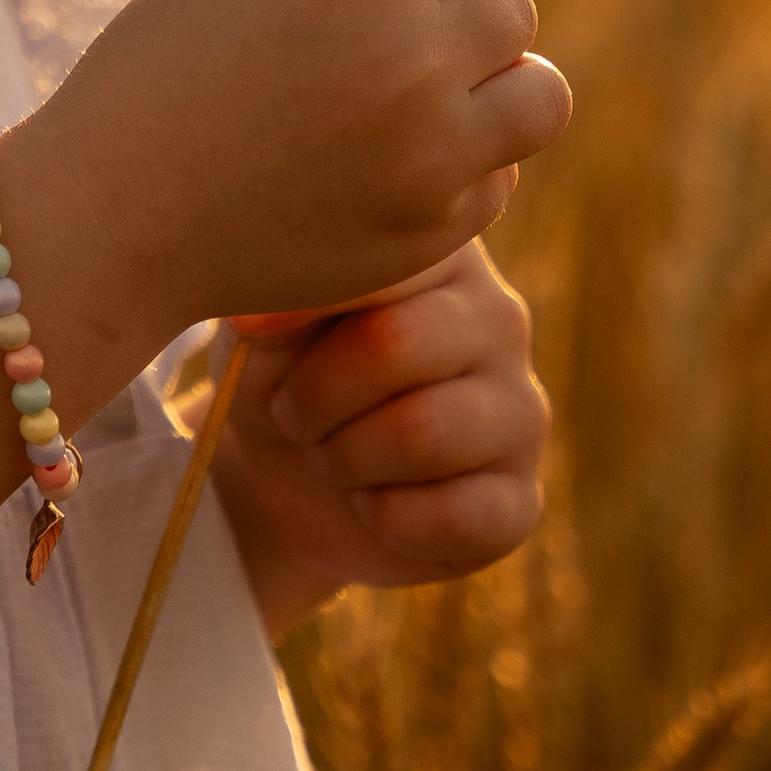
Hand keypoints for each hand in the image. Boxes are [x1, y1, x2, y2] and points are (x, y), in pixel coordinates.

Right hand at [1, 0, 571, 370]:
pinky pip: (498, 178)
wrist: (108, 220)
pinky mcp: (430, 235)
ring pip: (538, 97)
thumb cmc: (154, 73)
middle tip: (400, 26)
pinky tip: (391, 157)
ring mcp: (428, 159)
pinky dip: (464, 161)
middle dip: (465, 3)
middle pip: (511, 6)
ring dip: (495, 83)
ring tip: (428, 92)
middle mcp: (410, 65)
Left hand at [200, 238, 550, 641]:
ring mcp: (521, 411)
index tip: (248, 330)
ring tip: (333, 455)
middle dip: (316, 395)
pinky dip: (383, 518)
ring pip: (422, 433)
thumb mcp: (261, 322)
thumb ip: (276, 297)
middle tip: (295, 414)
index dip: (303, 301)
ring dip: (345, 459)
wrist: (284, 482)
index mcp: (441, 252)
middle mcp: (499, 319)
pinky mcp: (520, 499)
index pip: (386, 258)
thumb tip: (259, 314)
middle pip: (395, 346)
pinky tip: (375, 503)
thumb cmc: (282, 373)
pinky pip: (450, 515)